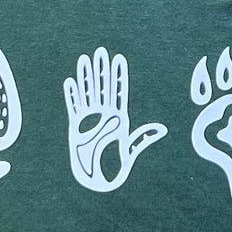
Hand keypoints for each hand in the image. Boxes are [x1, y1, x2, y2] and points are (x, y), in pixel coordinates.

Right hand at [64, 47, 166, 190]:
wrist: (96, 181)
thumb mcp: (131, 151)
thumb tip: (161, 129)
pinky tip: (70, 81)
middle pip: (103, 86)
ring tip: (84, 59)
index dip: (119, 75)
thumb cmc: (114, 168)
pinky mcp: (76, 126)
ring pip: (87, 92)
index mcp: (118, 118)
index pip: (119, 91)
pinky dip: (72, 95)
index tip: (118, 58)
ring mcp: (90, 119)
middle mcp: (104, 115)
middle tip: (101, 50)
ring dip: (85, 76)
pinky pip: (73, 107)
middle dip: (102, 69)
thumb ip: (142, 138)